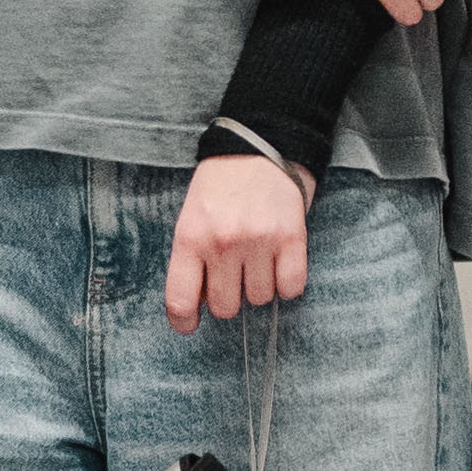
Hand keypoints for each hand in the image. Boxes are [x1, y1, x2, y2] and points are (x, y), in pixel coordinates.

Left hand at [163, 147, 310, 331]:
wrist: (259, 145)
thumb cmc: (220, 185)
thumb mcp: (191, 216)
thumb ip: (192, 258)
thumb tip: (199, 303)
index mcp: (190, 237)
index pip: (180, 299)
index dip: (183, 321)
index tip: (189, 325)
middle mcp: (222, 242)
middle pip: (225, 307)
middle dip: (229, 298)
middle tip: (233, 276)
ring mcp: (258, 241)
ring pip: (260, 299)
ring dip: (259, 287)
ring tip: (257, 259)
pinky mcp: (291, 238)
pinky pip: (291, 287)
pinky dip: (287, 283)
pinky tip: (280, 263)